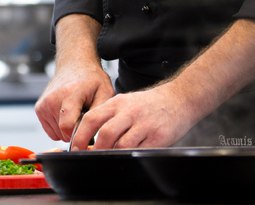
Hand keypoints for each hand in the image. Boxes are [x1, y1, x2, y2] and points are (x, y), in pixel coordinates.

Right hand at [34, 62, 113, 143]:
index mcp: (70, 93)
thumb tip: (94, 134)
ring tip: (75, 112)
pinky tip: (67, 114)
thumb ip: (99, 114)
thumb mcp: (105, 93)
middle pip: (64, 133)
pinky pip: (51, 131)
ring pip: (58, 134)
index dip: (80, 135)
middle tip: (84, 115)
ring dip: (68, 129)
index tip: (89, 131)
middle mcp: (53, 99)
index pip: (67, 126)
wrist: (74, 65)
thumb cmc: (91, 79)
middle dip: (76, 130)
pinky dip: (60, 127)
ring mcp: (44, 104)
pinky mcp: (39, 108)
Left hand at [68, 87, 195, 149]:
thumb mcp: (125, 103)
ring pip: (121, 145)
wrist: (179, 98)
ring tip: (109, 156)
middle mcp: (130, 112)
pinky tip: (126, 156)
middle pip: (105, 133)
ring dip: (111, 154)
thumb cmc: (148, 104)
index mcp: (117, 103)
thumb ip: (107, 117)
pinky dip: (129, 156)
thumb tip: (87, 139)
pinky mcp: (158, 136)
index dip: (80, 135)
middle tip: (90, 156)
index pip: (92, 118)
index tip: (75, 147)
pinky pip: (139, 150)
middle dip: (94, 149)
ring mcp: (144, 124)